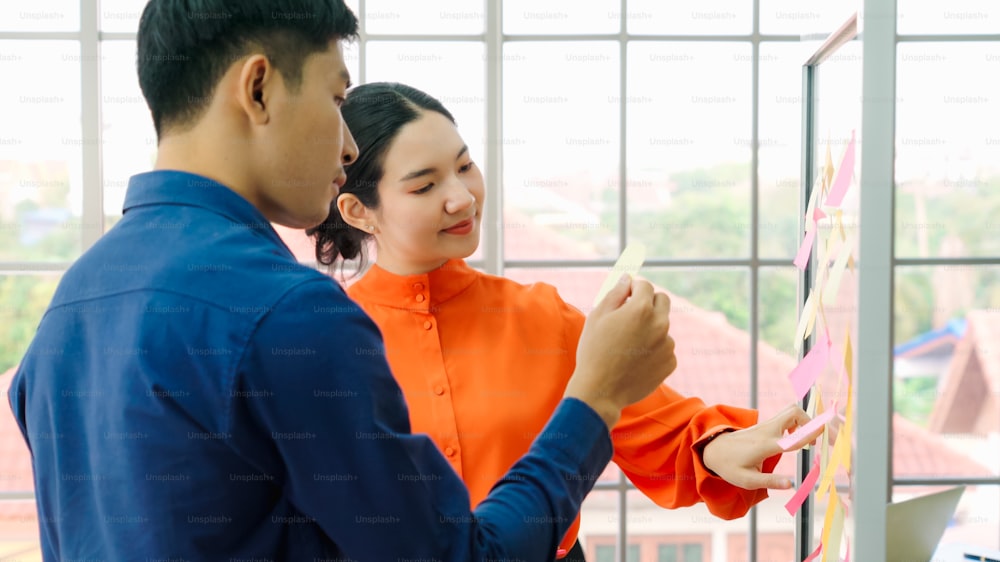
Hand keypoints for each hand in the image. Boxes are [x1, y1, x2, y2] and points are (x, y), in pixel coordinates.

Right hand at [564, 275, 675, 428]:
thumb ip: (615, 293)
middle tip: (630, 313)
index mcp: (641, 309)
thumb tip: (627, 279)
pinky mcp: (670, 363)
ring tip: (628, 344)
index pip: (645, 285)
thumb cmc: (594, 351)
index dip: (633, 287)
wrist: (600, 391)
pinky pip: (664, 347)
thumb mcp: (598, 317)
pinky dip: (654, 348)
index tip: (625, 294)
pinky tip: (636, 359)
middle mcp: (660, 324)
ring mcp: (667, 345)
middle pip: (662, 301)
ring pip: (662, 326)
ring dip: (650, 327)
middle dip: (648, 302)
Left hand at [701, 404, 820, 489]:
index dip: (809, 434)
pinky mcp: (765, 425)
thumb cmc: (729, 466)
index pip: (791, 438)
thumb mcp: (747, 480)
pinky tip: (794, 438)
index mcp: (764, 445)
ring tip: (806, 442)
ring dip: (805, 422)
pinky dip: (797, 423)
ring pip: (791, 412)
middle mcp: (767, 431)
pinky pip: (786, 417)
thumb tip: (791, 485)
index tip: (825, 432)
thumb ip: (769, 482)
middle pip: (793, 412)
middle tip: (819, 440)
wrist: (713, 450)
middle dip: (811, 422)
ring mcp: (766, 425)